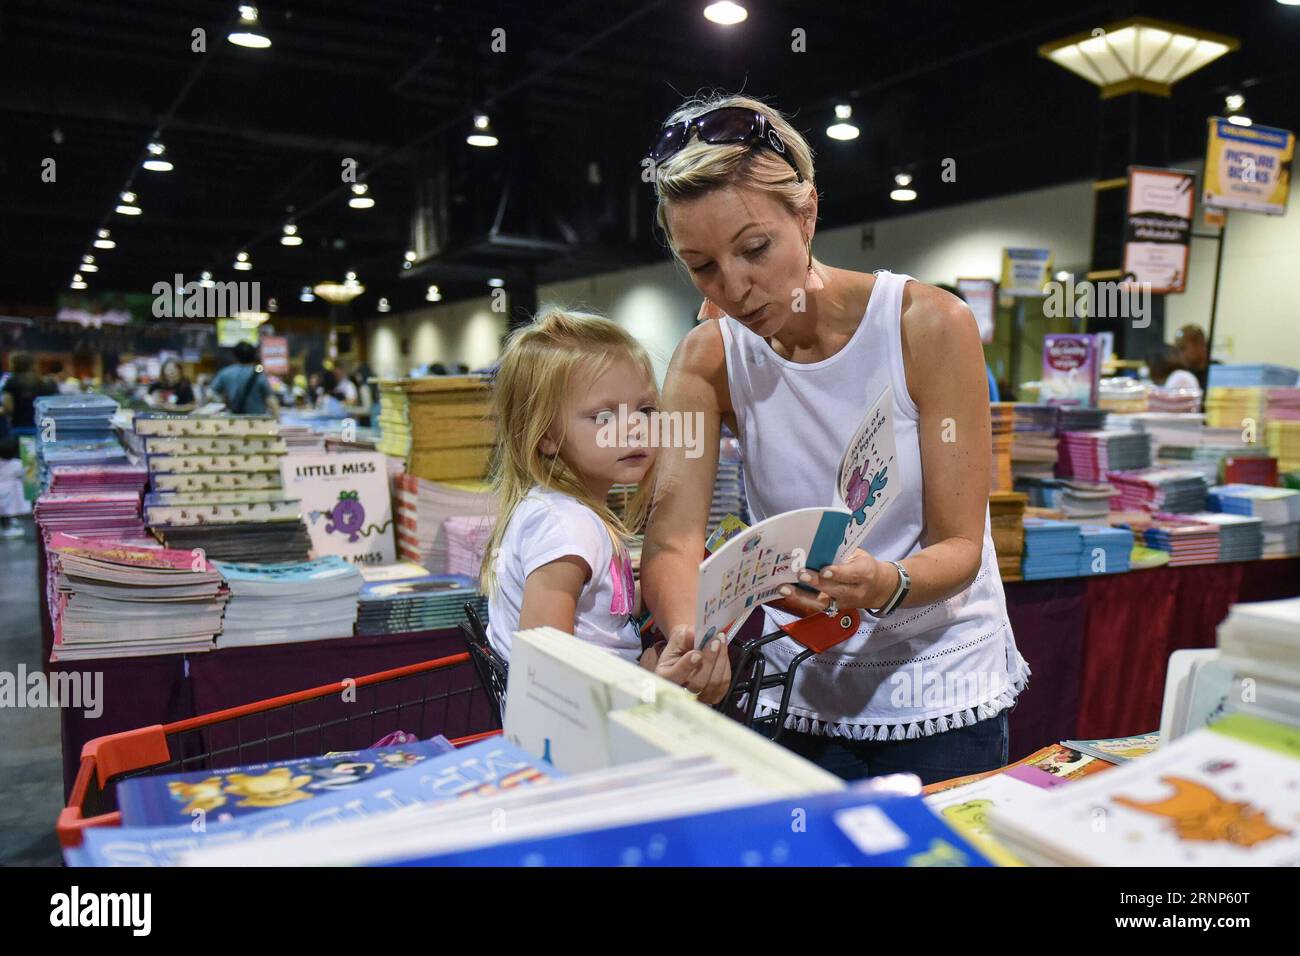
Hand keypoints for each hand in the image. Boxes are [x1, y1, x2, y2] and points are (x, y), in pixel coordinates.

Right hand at [654, 624, 731, 705]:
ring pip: (714, 683)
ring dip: (720, 659)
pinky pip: (724, 683)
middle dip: (709, 659)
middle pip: (698, 682)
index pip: (675, 675)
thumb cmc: (682, 644)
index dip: (687, 665)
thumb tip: (695, 636)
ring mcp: (698, 696)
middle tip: (715, 641)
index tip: (697, 653)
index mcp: (665, 676)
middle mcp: (680, 691)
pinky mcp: (713, 696)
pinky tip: (723, 652)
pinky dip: (725, 666)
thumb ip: (685, 637)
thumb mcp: (678, 636)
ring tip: (721, 641)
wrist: (689, 649)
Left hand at [774, 548, 894, 615]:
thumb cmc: (866, 566)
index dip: (837, 573)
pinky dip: (801, 600)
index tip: (824, 570)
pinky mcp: (835, 609)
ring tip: (784, 588)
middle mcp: (855, 591)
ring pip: (823, 603)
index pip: (851, 575)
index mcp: (865, 573)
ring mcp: (844, 603)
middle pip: (835, 589)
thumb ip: (842, 552)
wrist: (881, 589)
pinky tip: (787, 593)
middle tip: (800, 574)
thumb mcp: (860, 555)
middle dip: (816, 583)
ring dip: (802, 597)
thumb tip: (817, 544)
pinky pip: (817, 606)